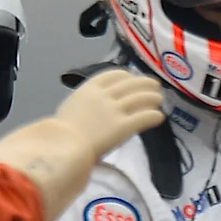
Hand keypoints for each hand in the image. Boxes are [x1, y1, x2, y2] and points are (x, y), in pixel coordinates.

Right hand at [48, 69, 168, 161]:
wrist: (64, 146)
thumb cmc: (60, 133)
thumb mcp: (70, 108)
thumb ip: (85, 103)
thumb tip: (92, 108)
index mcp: (89, 88)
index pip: (113, 75)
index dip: (127, 75)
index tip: (133, 78)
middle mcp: (104, 95)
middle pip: (131, 84)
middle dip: (145, 84)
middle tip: (154, 87)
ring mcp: (115, 110)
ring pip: (141, 98)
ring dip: (153, 97)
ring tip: (159, 100)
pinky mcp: (124, 126)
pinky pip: (144, 117)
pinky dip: (154, 115)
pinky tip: (159, 117)